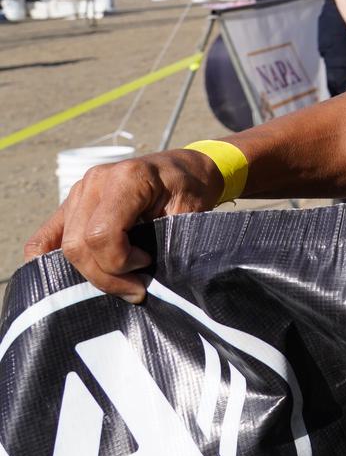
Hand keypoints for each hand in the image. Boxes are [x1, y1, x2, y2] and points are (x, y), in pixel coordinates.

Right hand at [24, 149, 223, 301]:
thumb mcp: (190, 211)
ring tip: (122, 280)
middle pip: (78, 245)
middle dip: (105, 276)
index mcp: (127, 178)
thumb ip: (167, 242)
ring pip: (64, 247)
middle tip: (136, 288)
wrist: (187, 167)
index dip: (119, 261)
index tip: (147, 264)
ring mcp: (79, 191)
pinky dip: (49, 260)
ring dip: (90, 273)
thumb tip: (144, 282)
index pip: (101, 234)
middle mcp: (95, 181)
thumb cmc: (191, 188)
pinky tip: (67, 279)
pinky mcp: (71, 203)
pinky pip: (44, 237)